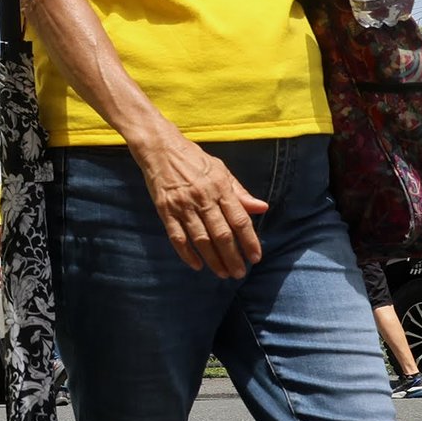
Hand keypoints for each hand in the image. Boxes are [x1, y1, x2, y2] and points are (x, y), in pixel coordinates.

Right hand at [131, 129, 267, 278]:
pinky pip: (177, 237)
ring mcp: (182, 205)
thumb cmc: (193, 158)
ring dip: (213, 260)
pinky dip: (186, 254)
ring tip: (223, 273)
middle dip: (232, 257)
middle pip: (221, 234)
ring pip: (201, 239)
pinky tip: (196, 265)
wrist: (159, 147)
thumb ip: (240, 192)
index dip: (249, 241)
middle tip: (239, 273)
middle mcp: (202, 198)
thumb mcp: (220, 170)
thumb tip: (262, 208)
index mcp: (219, 187)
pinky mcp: (164, 210)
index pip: (239, 220)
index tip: (255, 257)